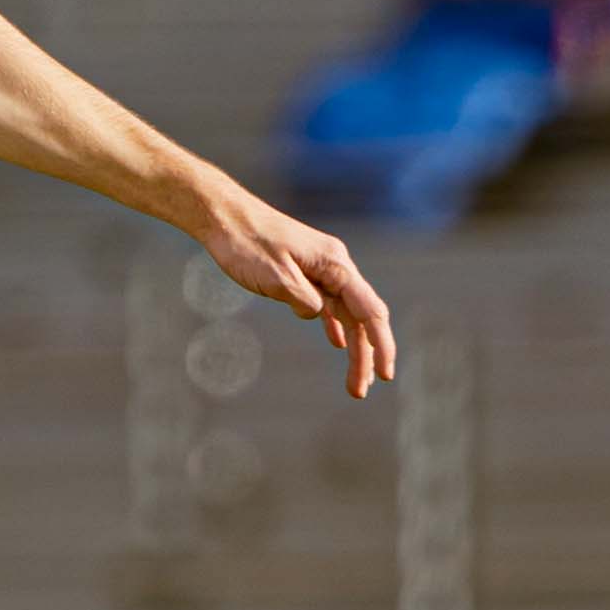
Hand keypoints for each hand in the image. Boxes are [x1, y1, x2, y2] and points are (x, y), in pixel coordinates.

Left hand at [191, 188, 400, 400]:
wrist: (224, 216)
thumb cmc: (246, 243)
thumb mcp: (275, 276)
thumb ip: (303, 299)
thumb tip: (319, 314)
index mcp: (335, 264)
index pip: (370, 310)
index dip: (381, 345)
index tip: (385, 375)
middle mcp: (335, 266)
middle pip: (361, 317)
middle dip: (365, 356)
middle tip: (360, 392)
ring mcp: (321, 270)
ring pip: (346, 314)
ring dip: (352, 348)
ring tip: (354, 382)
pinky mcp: (304, 273)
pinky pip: (329, 304)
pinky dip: (336, 326)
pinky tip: (338, 343)